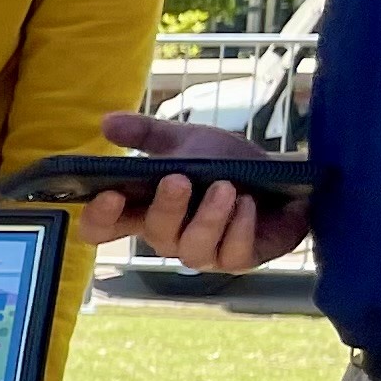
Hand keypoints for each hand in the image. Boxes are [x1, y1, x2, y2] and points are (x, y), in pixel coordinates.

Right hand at [78, 111, 309, 274]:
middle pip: (152, 235)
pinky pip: (233, 253)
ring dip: (208, 217)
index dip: (99, 219)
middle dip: (165, 208)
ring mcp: (204, 252)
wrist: (282, 174)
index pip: (103, 228)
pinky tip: (248, 204)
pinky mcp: (239, 259)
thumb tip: (106, 122)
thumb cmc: (227, 162)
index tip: (109, 194)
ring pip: (192, 248)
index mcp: (146, 211)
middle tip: (178, 179)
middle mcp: (170, 237)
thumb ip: (145, 133)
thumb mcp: (186, 140)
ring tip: (226, 187)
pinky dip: (240, 227)